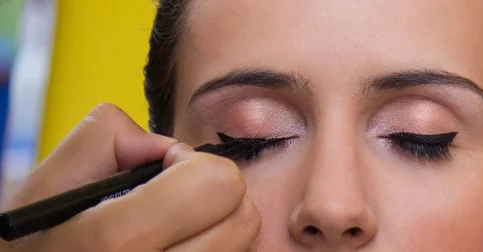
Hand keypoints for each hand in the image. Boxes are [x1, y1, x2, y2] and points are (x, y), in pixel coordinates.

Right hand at [0, 103, 259, 250]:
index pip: (219, 185)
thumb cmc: (36, 243)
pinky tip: (179, 244)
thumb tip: (165, 145)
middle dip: (214, 193)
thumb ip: (108, 137)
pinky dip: (214, 245)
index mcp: (118, 241)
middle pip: (245, 218)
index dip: (195, 164)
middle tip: (174, 198)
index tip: (167, 169)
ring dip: (218, 224)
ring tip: (174, 225)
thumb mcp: (50, 184)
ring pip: (244, 244)